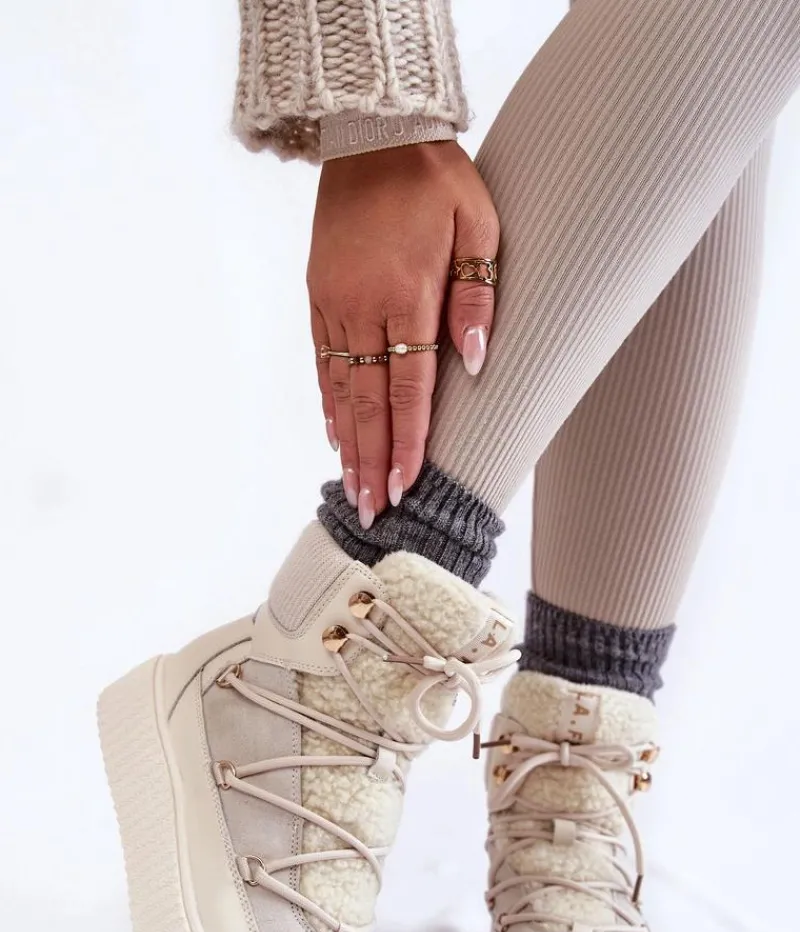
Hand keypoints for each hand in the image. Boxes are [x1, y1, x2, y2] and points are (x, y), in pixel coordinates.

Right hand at [308, 141, 498, 528]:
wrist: (372, 130)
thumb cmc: (436, 178)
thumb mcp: (478, 225)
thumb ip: (476, 297)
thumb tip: (474, 363)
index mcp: (406, 292)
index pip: (409, 385)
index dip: (409, 441)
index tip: (407, 486)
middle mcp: (362, 304)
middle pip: (368, 400)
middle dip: (372, 461)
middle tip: (372, 511)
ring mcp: (333, 301)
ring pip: (340, 387)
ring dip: (348, 442)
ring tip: (352, 487)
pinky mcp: (318, 293)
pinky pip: (322, 358)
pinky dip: (329, 400)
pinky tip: (334, 432)